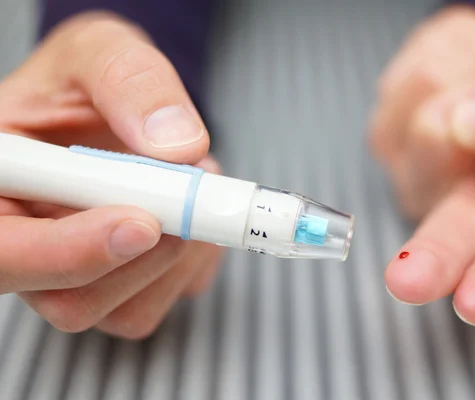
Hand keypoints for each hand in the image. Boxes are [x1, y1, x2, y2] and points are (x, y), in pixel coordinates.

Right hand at [0, 12, 221, 338]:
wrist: (118, 107)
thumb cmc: (88, 83)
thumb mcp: (102, 51)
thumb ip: (131, 83)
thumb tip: (177, 145)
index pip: (3, 251)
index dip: (67, 251)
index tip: (140, 221)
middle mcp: (28, 240)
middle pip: (66, 299)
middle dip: (142, 257)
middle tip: (186, 199)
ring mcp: (73, 271)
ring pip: (121, 310)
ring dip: (174, 255)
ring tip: (186, 190)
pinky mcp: (117, 286)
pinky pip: (157, 302)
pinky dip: (189, 265)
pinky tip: (187, 218)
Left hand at [369, 5, 474, 326]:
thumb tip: (471, 124)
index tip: (474, 304)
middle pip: (451, 234)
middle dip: (433, 255)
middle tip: (407, 282)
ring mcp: (425, 178)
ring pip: (423, 138)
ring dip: (449, 98)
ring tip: (471, 86)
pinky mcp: (390, 147)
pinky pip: (395, 105)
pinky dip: (419, 81)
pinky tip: (438, 86)